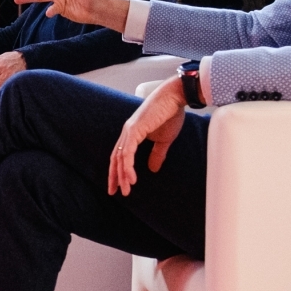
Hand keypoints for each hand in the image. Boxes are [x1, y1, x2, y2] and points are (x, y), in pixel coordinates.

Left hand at [108, 77, 188, 196]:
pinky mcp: (134, 129)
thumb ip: (157, 154)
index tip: (118, 186)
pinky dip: (127, 166)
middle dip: (115, 176)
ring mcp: (129, 130)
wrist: (175, 97)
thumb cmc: (171, 114)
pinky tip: (131, 178)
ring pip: (120, 157)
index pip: (120, 155)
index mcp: (132, 134)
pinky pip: (127, 152)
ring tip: (126, 190)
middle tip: (114, 192)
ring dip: (122, 175)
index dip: (118, 171)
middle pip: (116, 158)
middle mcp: (127, 132)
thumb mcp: (164, 140)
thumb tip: (152, 169)